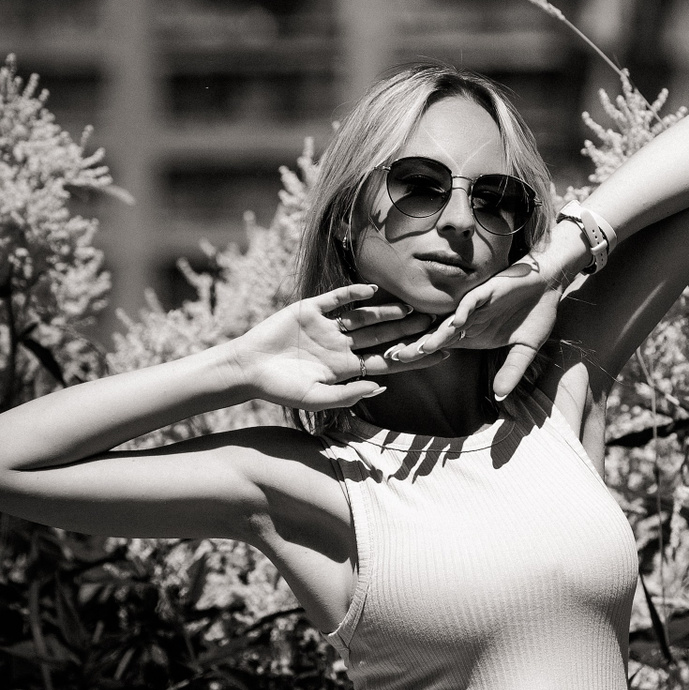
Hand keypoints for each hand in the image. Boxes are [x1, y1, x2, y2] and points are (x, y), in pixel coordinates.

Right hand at [228, 284, 448, 410]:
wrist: (247, 369)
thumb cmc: (280, 389)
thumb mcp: (316, 398)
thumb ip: (348, 394)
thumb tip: (383, 386)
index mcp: (346, 368)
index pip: (387, 361)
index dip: (413, 358)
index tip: (441, 354)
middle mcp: (341, 345)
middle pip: (382, 336)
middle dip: (408, 331)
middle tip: (436, 323)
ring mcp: (327, 326)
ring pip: (364, 317)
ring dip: (387, 313)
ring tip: (411, 309)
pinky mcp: (310, 309)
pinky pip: (337, 300)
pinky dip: (353, 294)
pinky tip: (372, 290)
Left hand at [406, 260, 562, 400]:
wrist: (547, 286)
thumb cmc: (534, 316)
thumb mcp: (525, 350)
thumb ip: (512, 371)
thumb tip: (501, 396)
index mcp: (472, 335)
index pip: (441, 347)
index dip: (422, 355)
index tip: (401, 365)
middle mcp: (468, 321)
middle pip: (437, 335)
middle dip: (417, 346)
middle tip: (394, 357)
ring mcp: (476, 306)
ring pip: (450, 320)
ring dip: (437, 333)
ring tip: (422, 346)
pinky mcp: (487, 291)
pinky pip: (472, 301)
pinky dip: (464, 310)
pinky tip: (456, 322)